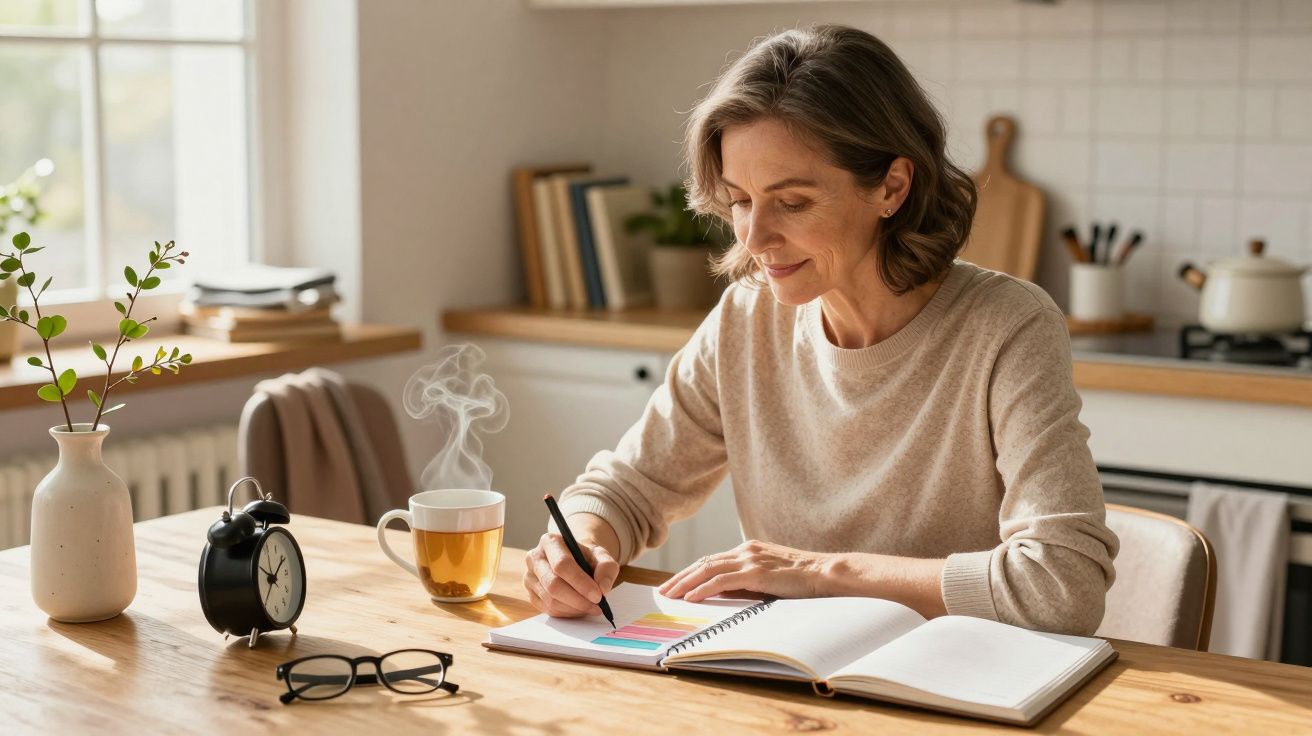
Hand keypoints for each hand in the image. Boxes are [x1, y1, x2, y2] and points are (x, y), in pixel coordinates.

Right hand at [523, 532, 619, 617]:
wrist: (575, 561)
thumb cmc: (586, 557)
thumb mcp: (601, 555)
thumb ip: (606, 567)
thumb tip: (603, 588)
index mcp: (550, 542)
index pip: (562, 564)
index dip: (580, 582)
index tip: (598, 595)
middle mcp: (535, 558)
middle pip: (553, 584)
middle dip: (577, 599)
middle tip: (596, 606)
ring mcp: (530, 577)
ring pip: (550, 600)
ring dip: (574, 608)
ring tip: (591, 607)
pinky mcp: (531, 594)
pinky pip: (548, 610)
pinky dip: (567, 613)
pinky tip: (579, 608)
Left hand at [659, 540, 829, 601]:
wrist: (825, 574)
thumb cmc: (802, 580)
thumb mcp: (769, 578)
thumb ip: (746, 581)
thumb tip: (720, 593)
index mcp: (748, 550)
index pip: (712, 560)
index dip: (691, 572)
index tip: (675, 584)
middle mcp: (745, 551)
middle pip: (704, 563)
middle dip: (681, 577)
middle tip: (663, 590)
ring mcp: (750, 560)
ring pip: (707, 570)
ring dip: (685, 583)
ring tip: (669, 595)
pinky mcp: (755, 573)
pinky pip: (722, 581)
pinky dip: (703, 589)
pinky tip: (690, 597)